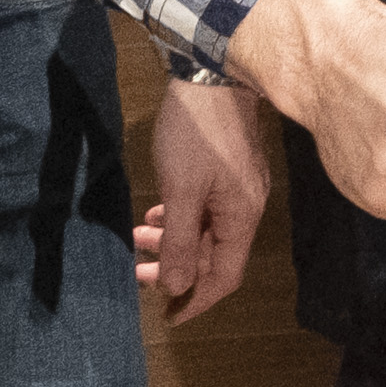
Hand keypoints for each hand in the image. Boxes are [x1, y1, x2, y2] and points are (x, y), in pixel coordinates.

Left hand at [132, 75, 268, 322]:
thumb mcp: (181, 192)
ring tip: (139, 236)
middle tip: (138, 272)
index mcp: (241, 218)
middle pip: (214, 255)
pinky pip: (206, 207)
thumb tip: (179, 286)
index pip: (224, 276)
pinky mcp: (229, 167)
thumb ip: (181, 243)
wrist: (213, 71)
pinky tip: (159, 211)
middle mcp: (247, 207)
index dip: (196, 300)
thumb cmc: (196, 134)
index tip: (168, 315)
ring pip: (207, 229)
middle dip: (176, 268)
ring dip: (174, 240)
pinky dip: (182, 217)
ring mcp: (240, 185)